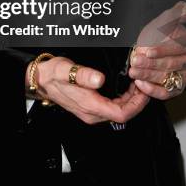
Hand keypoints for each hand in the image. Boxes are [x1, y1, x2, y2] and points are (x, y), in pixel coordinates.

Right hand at [26, 56, 149, 124]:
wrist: (42, 80)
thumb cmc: (53, 75)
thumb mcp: (67, 70)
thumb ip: (83, 75)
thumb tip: (99, 79)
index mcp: (90, 106)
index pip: (122, 114)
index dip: (137, 104)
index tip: (143, 89)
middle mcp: (93, 113)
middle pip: (124, 113)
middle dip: (137, 100)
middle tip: (143, 82)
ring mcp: (92, 112)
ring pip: (119, 110)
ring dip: (131, 99)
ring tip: (137, 83)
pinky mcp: (92, 107)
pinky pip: (113, 107)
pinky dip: (123, 98)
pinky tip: (126, 87)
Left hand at [129, 1, 185, 99]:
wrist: (156, 46)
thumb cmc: (161, 34)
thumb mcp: (165, 21)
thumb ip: (174, 15)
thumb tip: (185, 10)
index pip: (180, 47)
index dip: (162, 50)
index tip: (147, 51)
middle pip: (172, 64)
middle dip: (151, 63)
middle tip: (135, 61)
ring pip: (168, 79)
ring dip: (149, 76)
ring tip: (134, 71)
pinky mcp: (179, 88)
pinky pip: (167, 93)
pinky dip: (152, 90)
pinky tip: (140, 83)